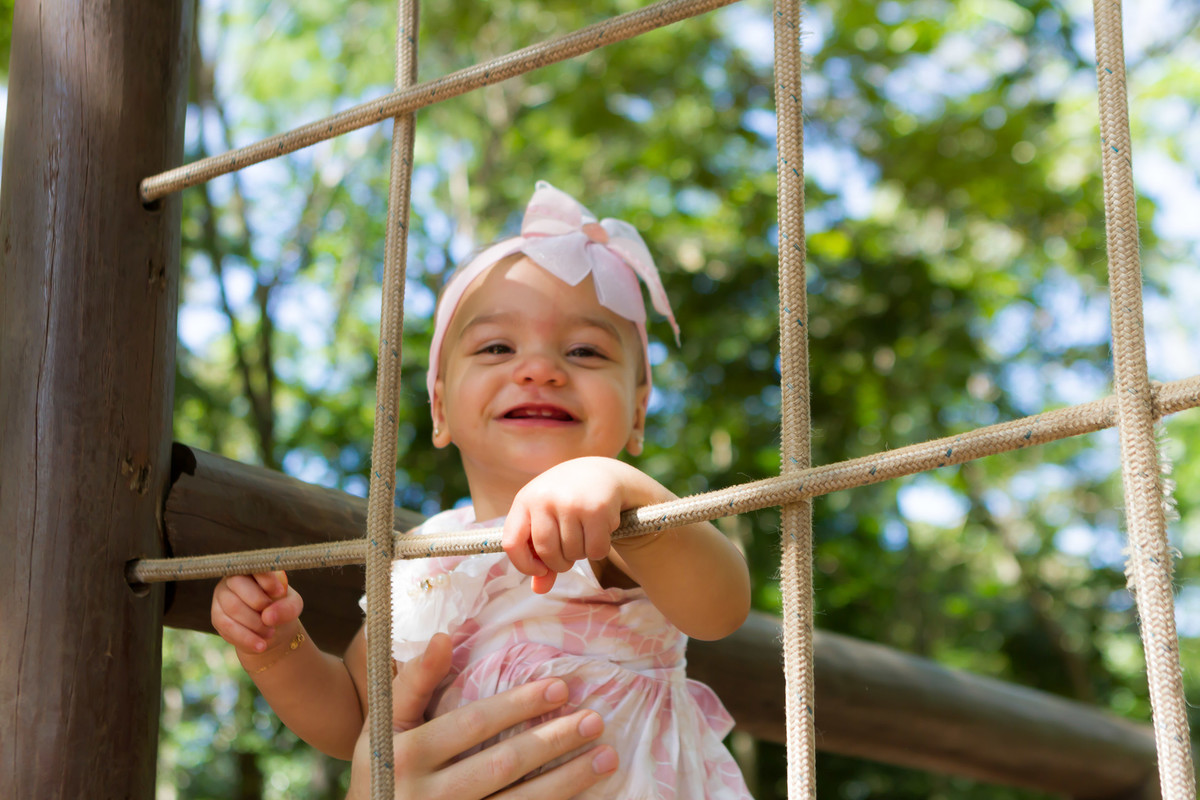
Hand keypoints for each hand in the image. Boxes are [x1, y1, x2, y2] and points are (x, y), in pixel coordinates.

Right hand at [210, 570, 303, 654]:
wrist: (269, 630)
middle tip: (272, 619)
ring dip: (253, 624)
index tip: (280, 592)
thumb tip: (268, 616)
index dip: (266, 579)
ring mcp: (222, 596)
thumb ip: (287, 607)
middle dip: (259, 603)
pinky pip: (226, 625)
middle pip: (238, 584)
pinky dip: (245, 637)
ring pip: (232, 607)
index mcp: (253, 569)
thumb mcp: (292, 606)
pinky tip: (259, 646)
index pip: (253, 566)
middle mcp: (233, 578)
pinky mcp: (217, 615)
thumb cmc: (281, 609)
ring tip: (270, 634)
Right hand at [345, 660, 617, 799]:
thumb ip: (413, 682)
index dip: (517, 706)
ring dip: (567, 780)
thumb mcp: (382, 725)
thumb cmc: (382, 770)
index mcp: (406, 755)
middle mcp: (427, 796)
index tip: (561, 688)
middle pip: (503, 766)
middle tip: (595, 720)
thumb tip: (444, 637)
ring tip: (606, 756)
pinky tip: (584, 794)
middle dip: (553, 742)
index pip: (472, 725)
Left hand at [502, 457, 632, 593]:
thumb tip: (538, 589)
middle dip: (560, 563)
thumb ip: (540, 555)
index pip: (511, 543)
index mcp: (525, 500)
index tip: (539, 568)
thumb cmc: (567, 501)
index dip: (524, 564)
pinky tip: (601, 532)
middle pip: (546, 552)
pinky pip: (595, 549)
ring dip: (581, 554)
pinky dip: (599, 550)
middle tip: (570, 554)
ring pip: (573, 553)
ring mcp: (571, 502)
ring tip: (585, 535)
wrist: (601, 472)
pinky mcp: (597, 508)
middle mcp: (545, 498)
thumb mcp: (547, 519)